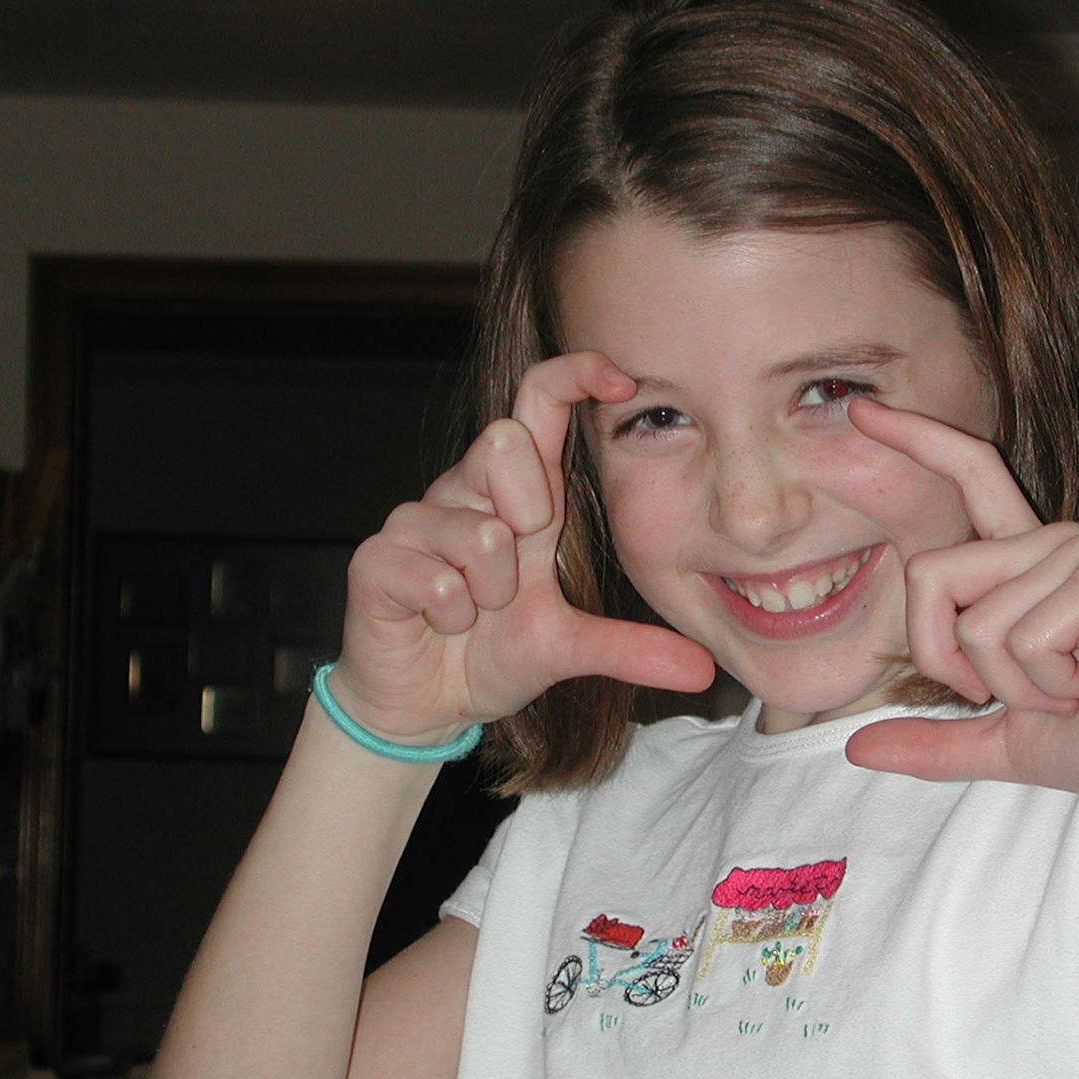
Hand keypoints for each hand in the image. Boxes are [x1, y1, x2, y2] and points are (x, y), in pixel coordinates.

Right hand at [324, 351, 715, 745]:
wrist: (422, 705)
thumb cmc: (490, 654)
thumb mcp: (569, 648)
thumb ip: (630, 648)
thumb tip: (702, 670)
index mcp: (517, 493)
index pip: (539, 401)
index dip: (577, 373)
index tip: (624, 382)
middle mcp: (465, 492)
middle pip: (503, 444)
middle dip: (527, 518)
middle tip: (516, 577)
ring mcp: (415, 521)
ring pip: (476, 531)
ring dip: (489, 592)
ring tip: (476, 614)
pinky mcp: (376, 559)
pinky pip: (435, 578)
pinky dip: (450, 616)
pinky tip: (440, 624)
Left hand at [840, 397, 1078, 809]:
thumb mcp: (1001, 739)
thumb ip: (933, 740)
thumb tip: (856, 749)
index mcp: (1027, 561)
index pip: (970, 475)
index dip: (917, 438)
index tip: (863, 413)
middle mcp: (1051, 542)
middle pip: (928, 573)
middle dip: (944, 659)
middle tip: (1013, 695)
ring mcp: (1078, 554)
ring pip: (972, 624)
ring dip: (1011, 687)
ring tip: (1074, 690)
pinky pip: (1017, 639)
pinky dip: (1043, 686)